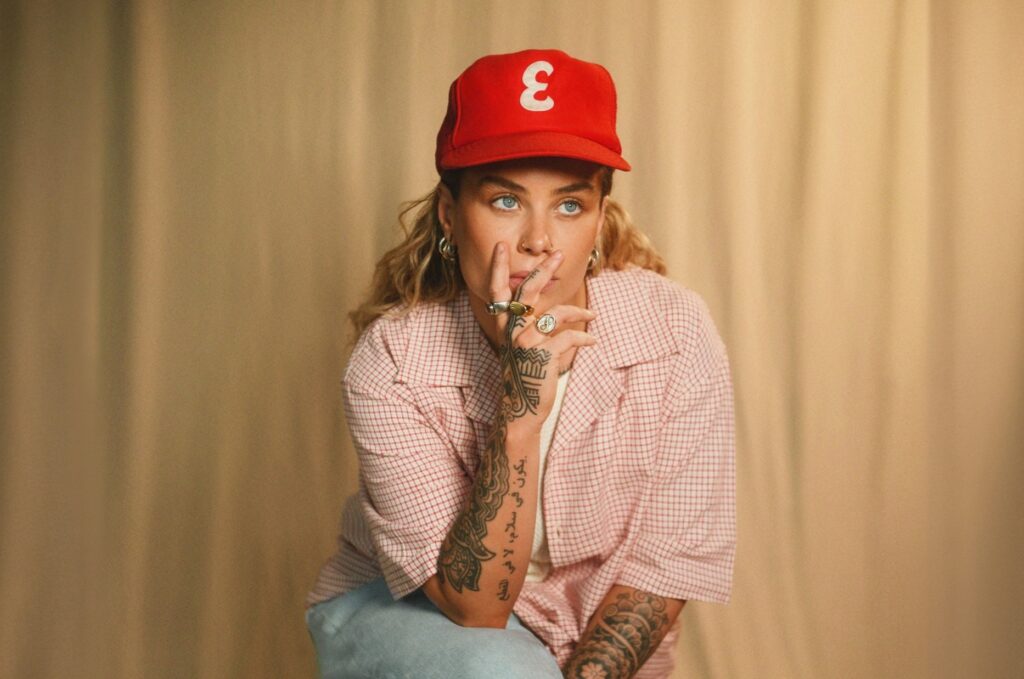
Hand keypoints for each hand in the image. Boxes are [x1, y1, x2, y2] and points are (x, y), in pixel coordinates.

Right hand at [488, 243, 596, 429]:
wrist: (522, 410)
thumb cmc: (525, 376)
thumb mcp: (521, 347)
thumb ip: (528, 326)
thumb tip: (550, 308)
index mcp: (505, 327)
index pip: (497, 292)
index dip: (498, 268)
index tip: (501, 247)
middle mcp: (512, 331)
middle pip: (528, 292)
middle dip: (544, 270)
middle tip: (559, 255)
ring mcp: (525, 343)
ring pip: (556, 314)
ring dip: (579, 312)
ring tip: (593, 314)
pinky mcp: (542, 356)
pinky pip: (568, 337)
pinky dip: (584, 337)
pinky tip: (592, 340)